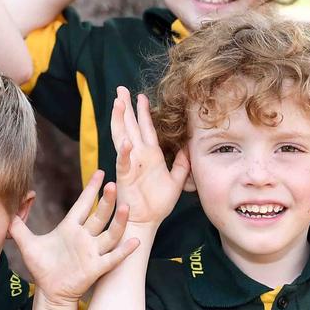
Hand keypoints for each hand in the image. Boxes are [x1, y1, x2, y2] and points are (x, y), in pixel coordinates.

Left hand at [10, 170, 138, 306]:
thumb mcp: (26, 242)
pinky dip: (124, 250)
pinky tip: (135, 241)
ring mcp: (92, 251)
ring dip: (118, 221)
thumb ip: (17, 224)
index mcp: (70, 227)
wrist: (49, 291)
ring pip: (109, 233)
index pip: (83, 204)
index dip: (91, 189)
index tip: (100, 173)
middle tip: (112, 184)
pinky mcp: (96, 267)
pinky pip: (113, 258)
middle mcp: (84, 237)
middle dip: (105, 201)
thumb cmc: (41, 267)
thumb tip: (9, 206)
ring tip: (126, 207)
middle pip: (99, 215)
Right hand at [111, 87, 189, 225]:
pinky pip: (124, 162)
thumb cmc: (159, 202)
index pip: (145, 128)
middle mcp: (138, 155)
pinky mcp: (126, 177)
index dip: (142, 112)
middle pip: (130, 126)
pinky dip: (124, 152)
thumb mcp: (177, 180)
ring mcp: (130, 164)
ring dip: (119, 121)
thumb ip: (183, 163)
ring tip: (118, 104)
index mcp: (150, 155)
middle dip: (125, 108)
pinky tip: (125, 142)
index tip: (140, 96)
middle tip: (120, 89)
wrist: (148, 220)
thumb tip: (191, 145)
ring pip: (122, 137)